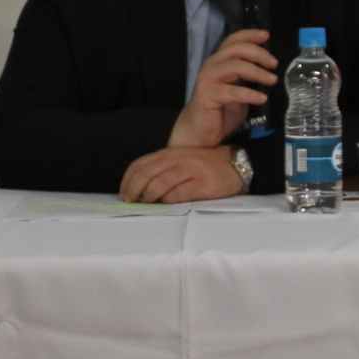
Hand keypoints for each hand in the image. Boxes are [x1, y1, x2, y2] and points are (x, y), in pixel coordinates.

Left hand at [121, 145, 243, 204]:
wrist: (235, 165)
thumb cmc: (205, 166)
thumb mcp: (181, 161)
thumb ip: (162, 170)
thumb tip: (139, 189)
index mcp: (170, 153)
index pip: (141, 164)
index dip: (128, 179)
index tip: (123, 194)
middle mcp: (179, 159)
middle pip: (147, 172)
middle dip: (134, 188)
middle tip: (131, 201)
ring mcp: (192, 170)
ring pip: (161, 182)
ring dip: (150, 195)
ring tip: (147, 203)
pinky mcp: (203, 183)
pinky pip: (180, 193)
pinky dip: (169, 200)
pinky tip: (167, 204)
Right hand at [170, 27, 275, 148]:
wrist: (200, 132)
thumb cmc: (221, 111)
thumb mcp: (240, 91)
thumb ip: (249, 79)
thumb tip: (271, 73)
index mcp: (220, 62)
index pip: (233, 40)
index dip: (249, 35)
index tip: (267, 35)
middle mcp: (212, 65)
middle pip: (237, 49)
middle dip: (259, 54)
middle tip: (274, 64)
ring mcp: (208, 79)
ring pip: (235, 66)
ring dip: (257, 72)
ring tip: (272, 81)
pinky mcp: (207, 94)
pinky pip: (232, 91)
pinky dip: (250, 94)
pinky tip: (262, 98)